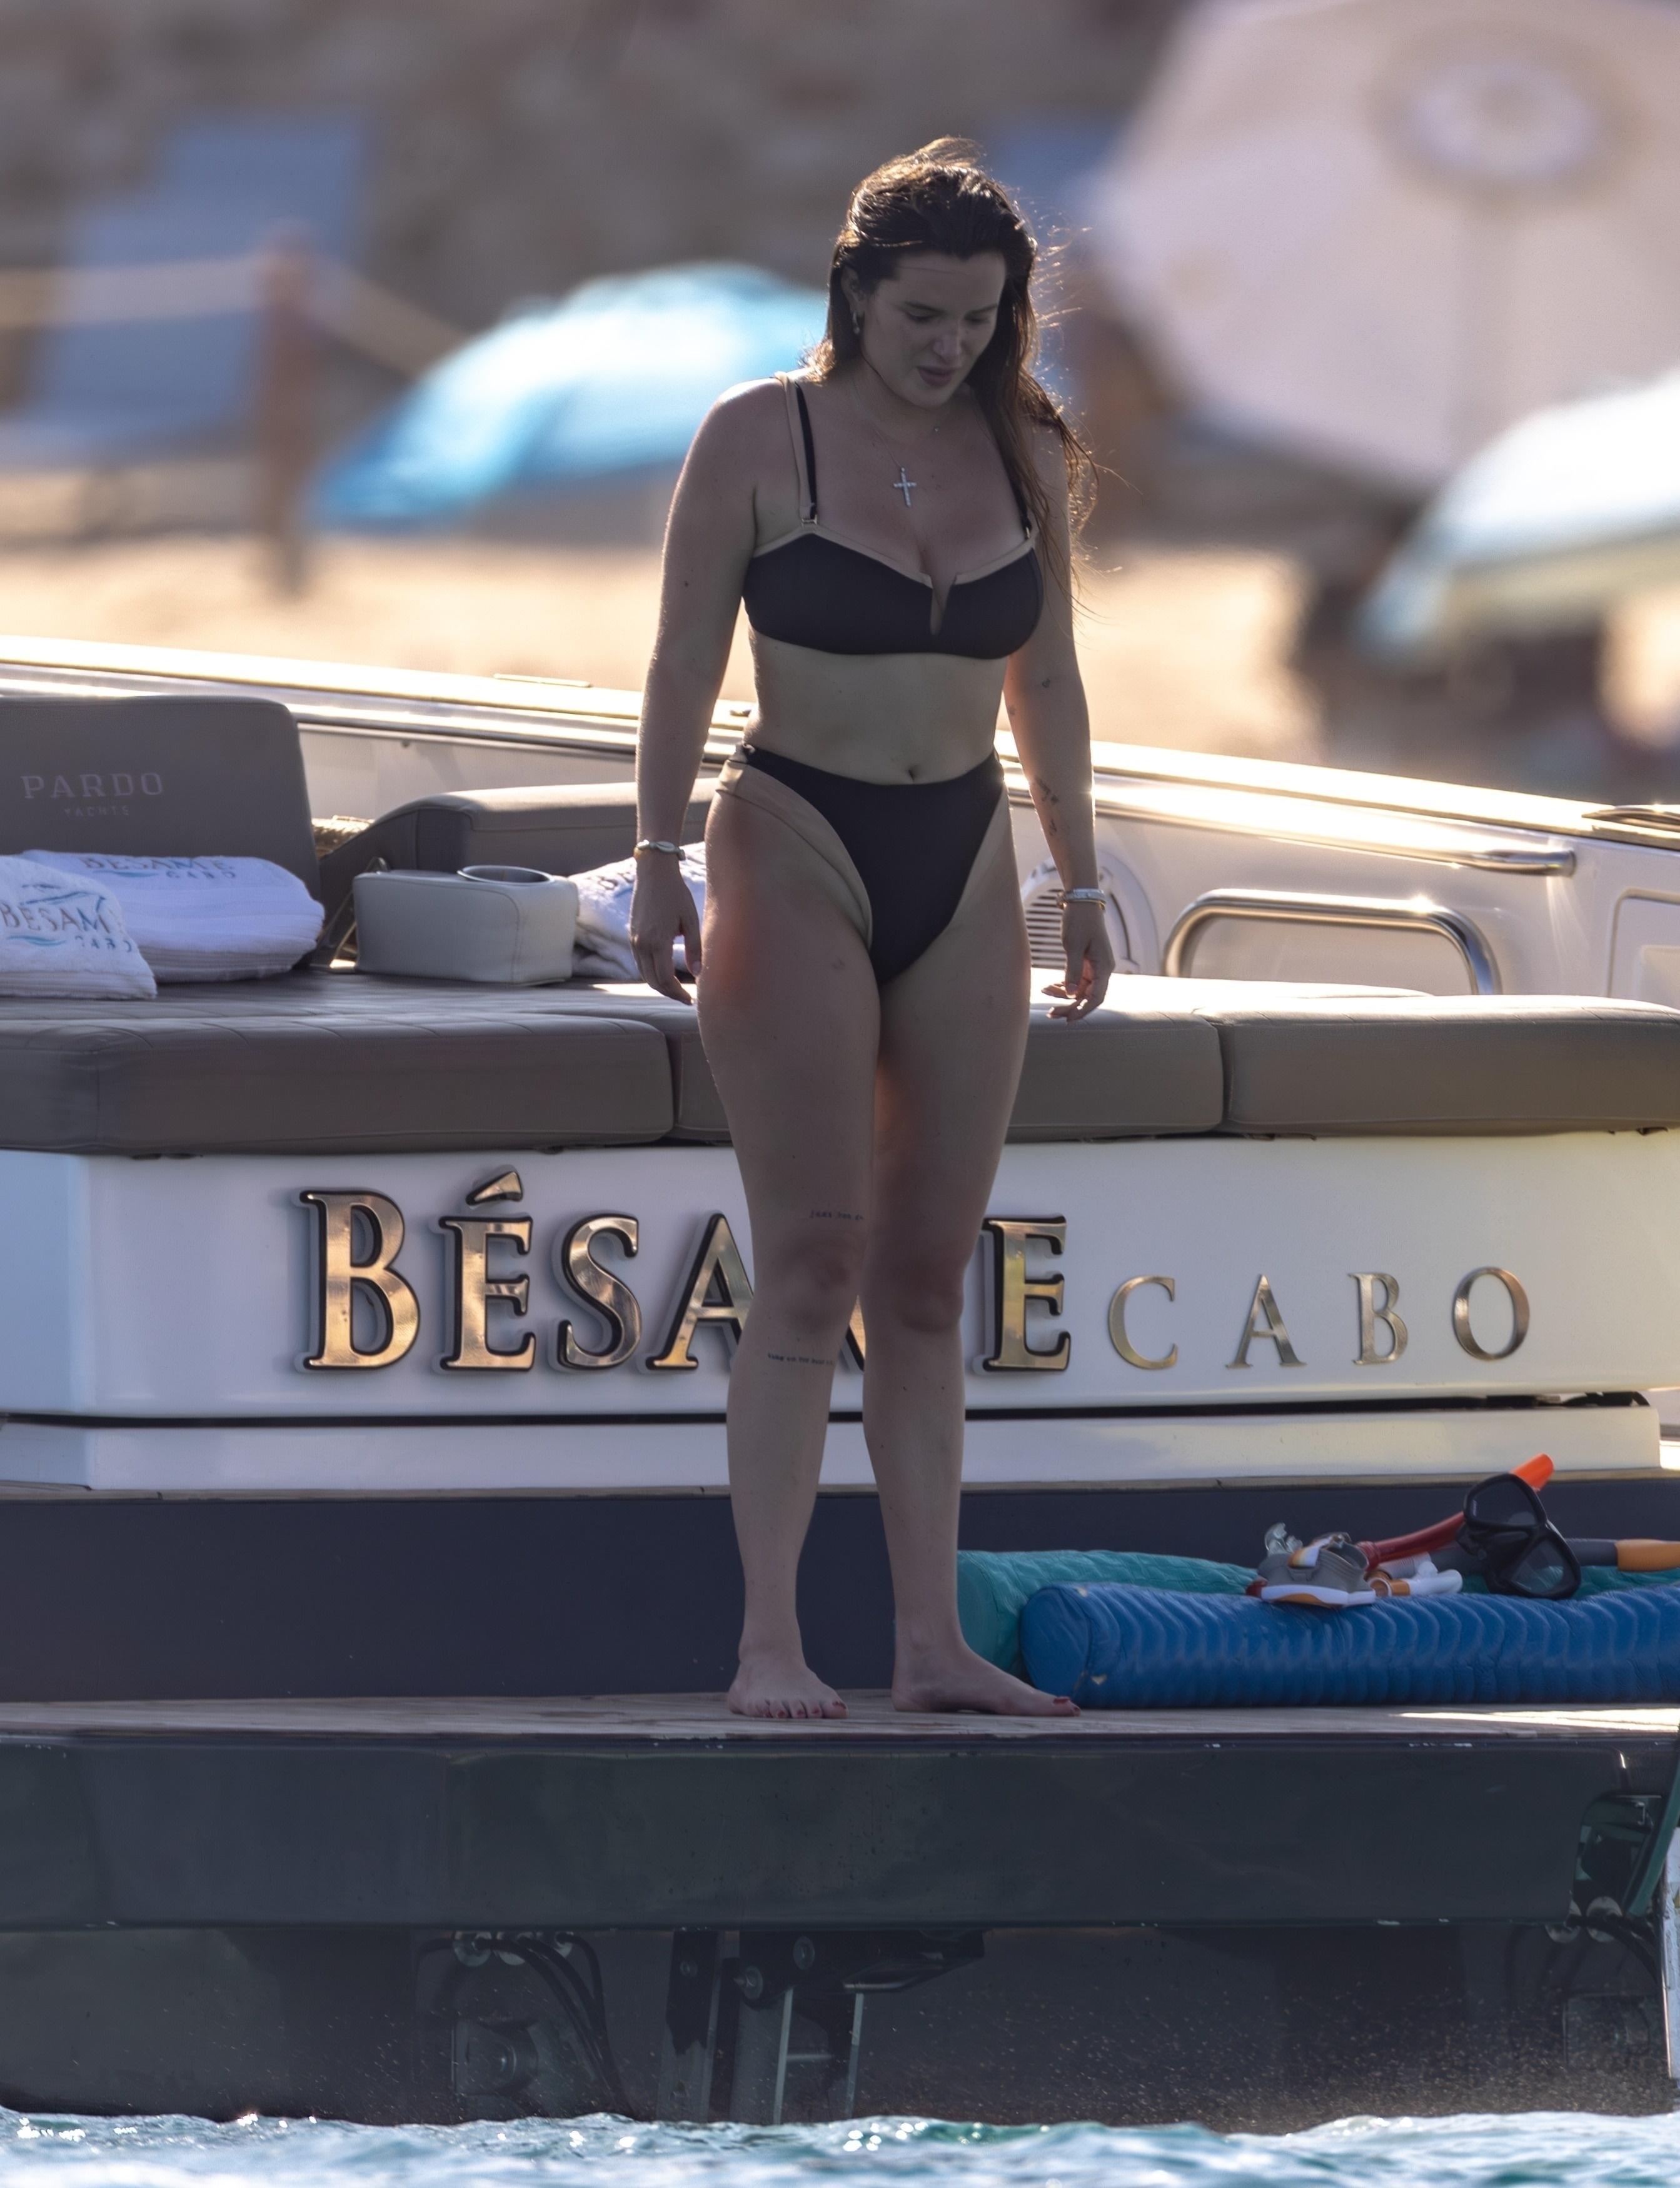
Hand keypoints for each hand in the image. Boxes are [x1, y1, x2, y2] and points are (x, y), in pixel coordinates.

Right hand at [629, 854, 701, 1002]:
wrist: (654, 873)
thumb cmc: (676, 894)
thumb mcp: (691, 920)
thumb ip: (694, 948)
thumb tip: (698, 974)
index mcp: (657, 941)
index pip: (665, 979)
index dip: (678, 993)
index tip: (691, 999)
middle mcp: (642, 944)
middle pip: (653, 981)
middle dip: (669, 993)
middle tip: (686, 998)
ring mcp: (634, 941)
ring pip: (644, 974)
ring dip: (660, 985)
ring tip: (677, 989)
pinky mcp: (632, 936)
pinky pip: (640, 963)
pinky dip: (652, 973)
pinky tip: (665, 973)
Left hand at [1044, 899, 1114, 1020]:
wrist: (1081, 901)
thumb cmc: (1080, 920)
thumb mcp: (1074, 945)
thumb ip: (1073, 971)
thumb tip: (1071, 994)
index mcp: (1104, 967)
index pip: (1097, 997)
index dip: (1083, 1010)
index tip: (1068, 1019)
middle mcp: (1102, 969)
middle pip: (1088, 997)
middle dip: (1070, 1006)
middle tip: (1051, 1014)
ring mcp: (1094, 967)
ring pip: (1080, 990)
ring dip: (1064, 995)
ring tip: (1045, 993)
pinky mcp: (1086, 964)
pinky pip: (1076, 981)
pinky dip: (1064, 985)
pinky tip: (1050, 987)